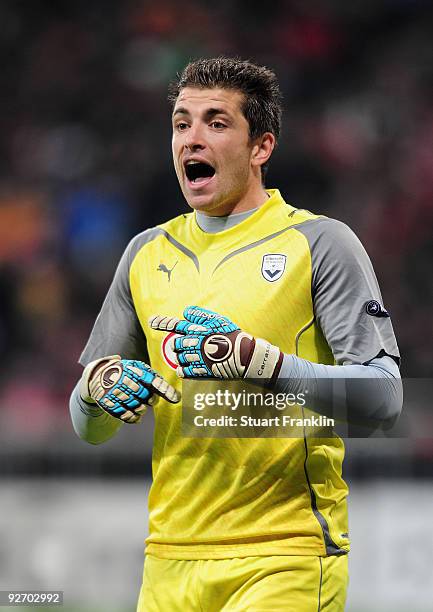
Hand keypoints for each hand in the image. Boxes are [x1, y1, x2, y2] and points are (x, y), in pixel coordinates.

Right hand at [80, 355, 179, 422]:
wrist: (98, 375)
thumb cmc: (125, 373)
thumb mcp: (138, 369)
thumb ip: (155, 380)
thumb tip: (177, 396)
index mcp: (135, 370)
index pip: (154, 381)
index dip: (166, 391)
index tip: (176, 399)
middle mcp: (125, 381)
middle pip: (146, 397)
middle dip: (150, 400)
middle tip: (149, 399)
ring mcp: (116, 393)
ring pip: (137, 408)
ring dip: (141, 409)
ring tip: (139, 404)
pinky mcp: (108, 404)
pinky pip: (126, 416)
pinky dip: (133, 418)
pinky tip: (134, 415)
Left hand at [149, 306, 282, 380]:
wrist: (245, 355)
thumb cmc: (233, 336)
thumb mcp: (219, 320)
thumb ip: (201, 316)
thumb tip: (185, 312)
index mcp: (198, 329)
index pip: (176, 324)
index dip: (162, 322)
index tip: (152, 321)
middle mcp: (194, 342)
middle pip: (175, 344)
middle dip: (176, 346)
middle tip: (185, 348)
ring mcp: (196, 356)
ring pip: (178, 357)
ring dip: (181, 358)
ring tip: (192, 357)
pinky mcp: (200, 370)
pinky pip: (183, 371)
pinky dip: (182, 370)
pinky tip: (187, 368)